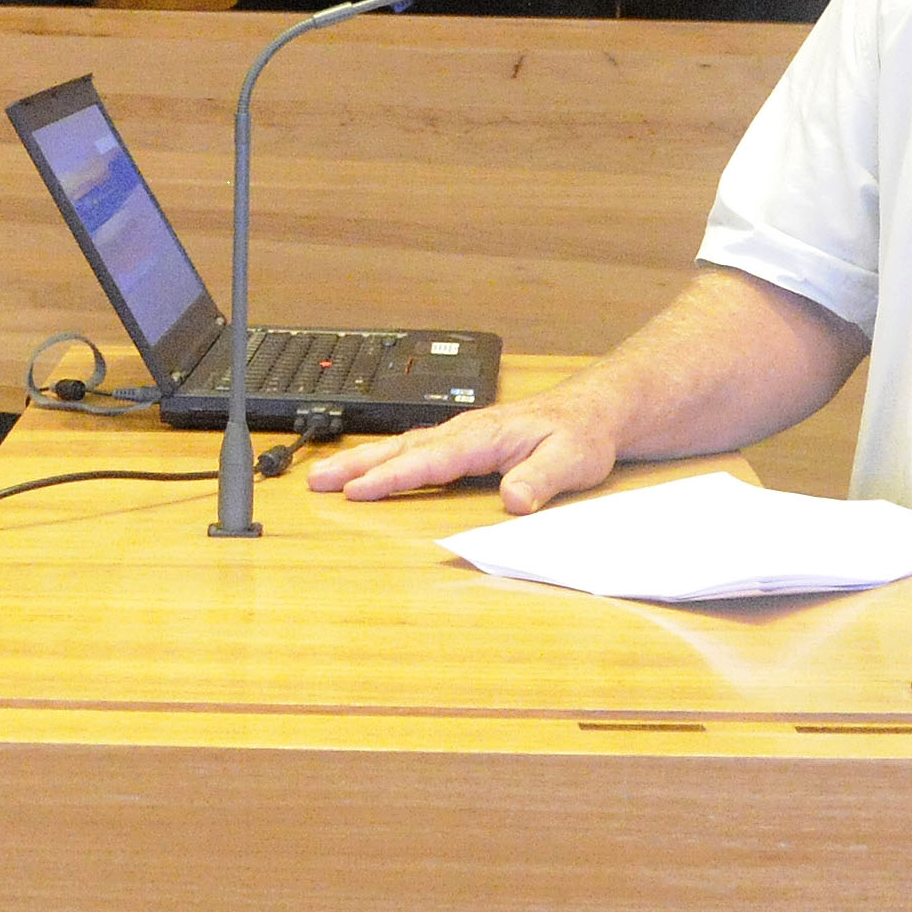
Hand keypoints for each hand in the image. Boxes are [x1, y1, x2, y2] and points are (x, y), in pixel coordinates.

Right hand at [307, 389, 627, 514]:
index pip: (430, 460)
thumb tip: (513, 499)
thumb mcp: (572, 460)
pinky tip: (371, 466)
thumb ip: (540, 480)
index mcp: (484, 437)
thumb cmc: (580, 436)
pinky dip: (386, 457)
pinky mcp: (464, 441)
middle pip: (402, 448)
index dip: (392, 477)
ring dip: (364, 459)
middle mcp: (466, 432)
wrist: (593, 412)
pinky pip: (416, 448)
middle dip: (358, 464)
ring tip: (327, 474)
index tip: (359, 490)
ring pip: (403, 445)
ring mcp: (462, 434)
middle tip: (318, 479)